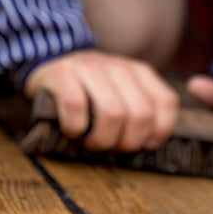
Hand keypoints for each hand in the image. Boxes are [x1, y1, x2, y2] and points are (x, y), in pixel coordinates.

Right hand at [25, 50, 179, 151]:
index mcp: (138, 71)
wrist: (46, 66)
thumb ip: (138, 110)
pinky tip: (72, 132)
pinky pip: (76, 107)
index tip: (145, 145)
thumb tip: (150, 143)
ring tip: (91, 143)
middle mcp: (117, 67)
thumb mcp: (118, 93)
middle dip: (127, 142)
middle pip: (140, 115)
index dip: (159, 131)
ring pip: (112, 114)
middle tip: (112, 147)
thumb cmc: (85, 92)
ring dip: (102, 140)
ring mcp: (90, 68)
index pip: (166, 102)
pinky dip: (75, 128)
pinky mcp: (62, 74)